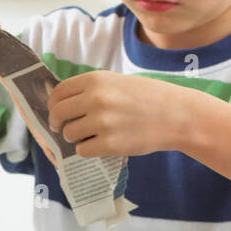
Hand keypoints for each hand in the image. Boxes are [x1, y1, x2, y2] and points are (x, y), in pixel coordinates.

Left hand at [46, 70, 194, 159]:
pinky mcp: (109, 144)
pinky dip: (88, 150)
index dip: (53, 105)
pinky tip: (101, 145)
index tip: (56, 113)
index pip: (59, 93)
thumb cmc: (148, 98)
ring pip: (69, 134)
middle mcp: (96, 98)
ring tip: (92, 135)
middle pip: (59, 114)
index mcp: (96, 80)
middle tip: (62, 129)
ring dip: (76, 137)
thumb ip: (92, 90)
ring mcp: (102, 122)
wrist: (177, 115)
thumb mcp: (118, 82)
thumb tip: (62, 104)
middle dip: (57, 123)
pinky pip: (82, 150)